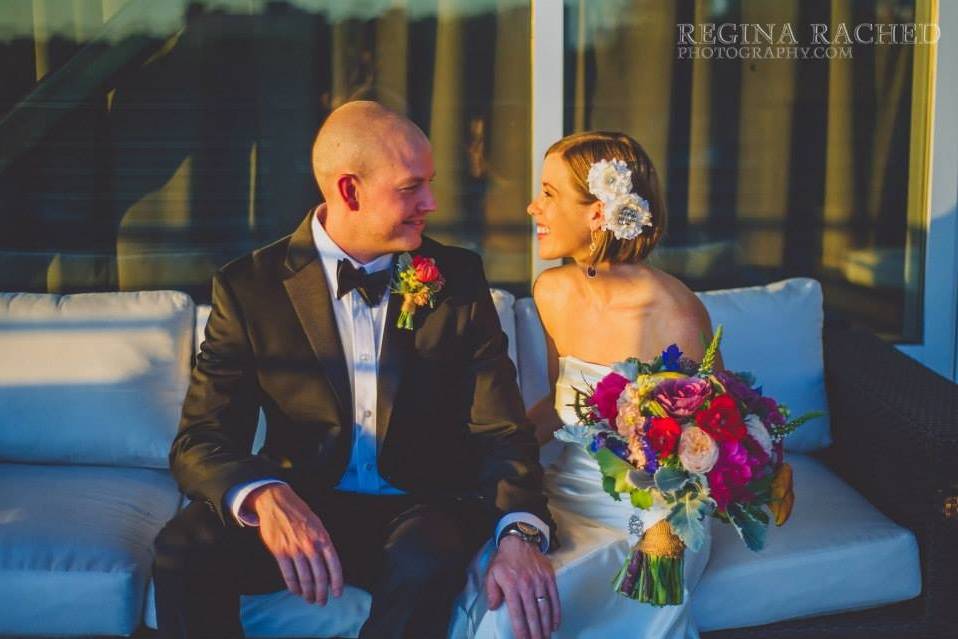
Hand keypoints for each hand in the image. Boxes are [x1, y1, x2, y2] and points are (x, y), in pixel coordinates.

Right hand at [247, 484, 342, 604]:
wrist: (277, 502)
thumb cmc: (300, 514)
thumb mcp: (318, 525)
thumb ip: (323, 544)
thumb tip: (329, 565)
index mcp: (323, 538)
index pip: (334, 565)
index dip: (337, 582)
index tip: (337, 594)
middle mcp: (311, 545)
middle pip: (319, 576)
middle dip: (322, 593)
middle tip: (322, 602)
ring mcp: (295, 549)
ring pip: (304, 578)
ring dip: (308, 593)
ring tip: (310, 599)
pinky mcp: (279, 552)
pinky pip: (288, 574)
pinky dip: (293, 586)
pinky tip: (296, 591)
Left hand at [485, 536, 560, 638]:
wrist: (520, 540)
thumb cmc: (504, 559)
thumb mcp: (492, 574)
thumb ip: (491, 592)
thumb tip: (494, 607)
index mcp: (511, 586)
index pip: (517, 613)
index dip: (521, 630)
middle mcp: (526, 585)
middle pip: (532, 614)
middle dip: (535, 632)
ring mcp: (539, 581)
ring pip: (544, 608)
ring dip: (546, 625)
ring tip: (546, 637)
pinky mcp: (549, 577)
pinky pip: (554, 597)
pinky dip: (556, 612)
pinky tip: (555, 624)